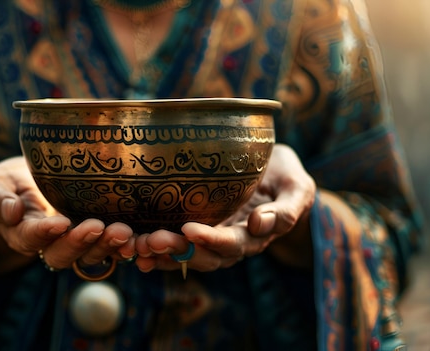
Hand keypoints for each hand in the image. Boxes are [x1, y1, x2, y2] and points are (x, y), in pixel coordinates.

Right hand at [0, 156, 135, 275]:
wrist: (32, 181)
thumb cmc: (10, 183)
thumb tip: (10, 212)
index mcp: (22, 233)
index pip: (31, 238)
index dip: (45, 234)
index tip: (60, 223)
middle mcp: (50, 244)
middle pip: (64, 255)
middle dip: (82, 244)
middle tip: (98, 227)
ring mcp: (75, 242)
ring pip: (91, 254)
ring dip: (108, 246)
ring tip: (123, 231)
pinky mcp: (97, 236)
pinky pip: (111, 247)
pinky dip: (125, 246)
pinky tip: (139, 236)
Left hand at [135, 144, 315, 273]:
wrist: (274, 173)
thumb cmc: (287, 177)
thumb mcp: (298, 188)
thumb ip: (285, 210)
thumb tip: (260, 226)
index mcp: (256, 236)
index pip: (232, 245)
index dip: (211, 240)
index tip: (189, 229)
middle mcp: (230, 243)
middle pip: (203, 256)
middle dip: (177, 250)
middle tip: (152, 239)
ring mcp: (211, 237)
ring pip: (185, 254)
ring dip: (160, 253)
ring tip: (135, 245)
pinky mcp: (195, 229)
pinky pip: (175, 245)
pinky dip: (154, 250)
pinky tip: (131, 247)